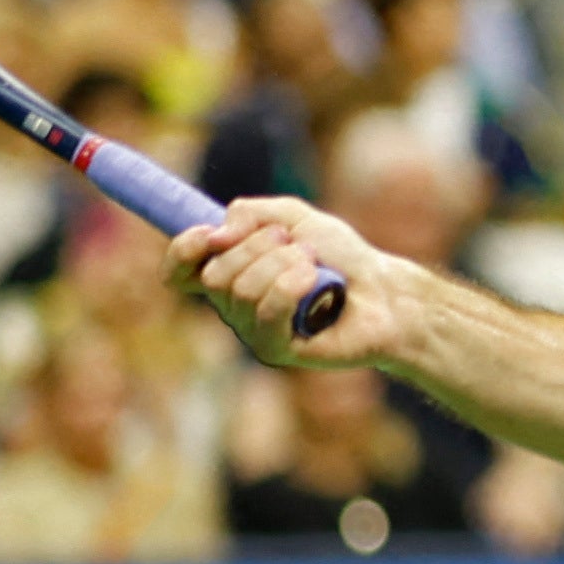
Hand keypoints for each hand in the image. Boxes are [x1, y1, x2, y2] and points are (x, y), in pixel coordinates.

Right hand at [167, 195, 398, 367]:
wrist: (383, 289)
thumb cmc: (340, 256)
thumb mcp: (294, 217)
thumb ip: (250, 214)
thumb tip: (217, 235)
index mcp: (230, 271)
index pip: (179, 271)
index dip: (183, 252)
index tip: (209, 234)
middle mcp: (233, 304)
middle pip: (215, 275)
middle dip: (257, 248)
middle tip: (297, 245)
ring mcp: (251, 329)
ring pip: (241, 290)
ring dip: (284, 264)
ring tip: (314, 265)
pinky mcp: (273, 349)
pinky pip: (267, 312)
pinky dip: (292, 285)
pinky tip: (315, 281)